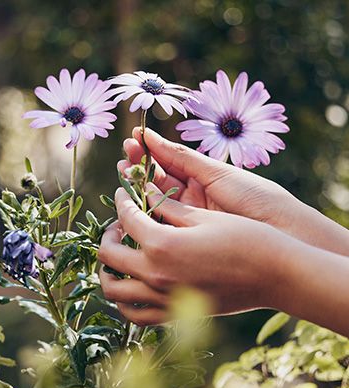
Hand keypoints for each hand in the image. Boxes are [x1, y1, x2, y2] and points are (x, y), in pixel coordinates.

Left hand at [98, 185, 294, 325]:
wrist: (276, 276)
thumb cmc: (246, 240)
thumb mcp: (203, 217)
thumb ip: (167, 209)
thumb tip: (145, 195)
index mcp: (161, 245)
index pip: (126, 219)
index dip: (122, 202)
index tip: (124, 194)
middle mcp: (155, 275)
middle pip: (109, 256)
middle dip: (107, 235)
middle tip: (118, 225)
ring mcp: (163, 299)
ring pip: (113, 292)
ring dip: (107, 272)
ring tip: (117, 258)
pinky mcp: (175, 316)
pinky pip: (135, 315)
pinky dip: (124, 301)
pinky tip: (132, 286)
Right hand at [119, 128, 348, 256]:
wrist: (280, 234)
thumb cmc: (255, 198)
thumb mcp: (217, 172)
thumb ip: (181, 157)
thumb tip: (150, 136)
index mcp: (202, 177)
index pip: (168, 162)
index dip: (150, 151)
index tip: (134, 138)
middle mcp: (192, 197)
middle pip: (157, 180)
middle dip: (139, 166)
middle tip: (124, 154)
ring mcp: (187, 217)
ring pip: (154, 200)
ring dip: (138, 186)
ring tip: (122, 170)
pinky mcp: (185, 237)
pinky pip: (160, 222)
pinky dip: (144, 210)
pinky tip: (131, 199)